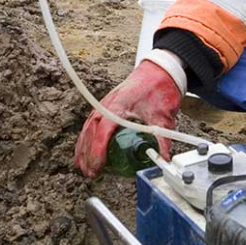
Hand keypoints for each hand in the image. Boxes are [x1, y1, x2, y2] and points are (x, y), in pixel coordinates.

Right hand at [74, 61, 181, 176]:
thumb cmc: (159, 88)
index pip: (102, 131)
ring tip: (82, 167)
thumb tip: (162, 158)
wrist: (159, 71)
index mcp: (118, 106)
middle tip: (90, 173)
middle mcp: (106, 105)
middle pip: (90, 132)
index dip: (98, 151)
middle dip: (87, 154)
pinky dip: (86, 138)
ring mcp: (104, 104)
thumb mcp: (163, 116)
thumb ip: (162, 138)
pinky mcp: (106, 106)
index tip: (98, 166)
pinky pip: (91, 123)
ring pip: (87, 128)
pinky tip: (85, 149)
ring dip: (83, 148)